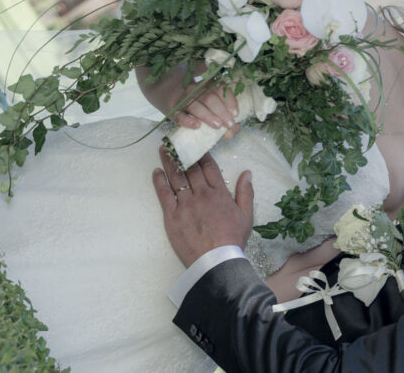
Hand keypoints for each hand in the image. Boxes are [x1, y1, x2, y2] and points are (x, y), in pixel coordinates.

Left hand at [152, 147, 253, 266]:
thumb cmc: (232, 239)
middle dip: (184, 153)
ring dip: (169, 162)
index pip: (210, 167)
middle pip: (191, 169)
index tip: (197, 145)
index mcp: (219, 193)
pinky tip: (156, 172)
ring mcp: (185, 204)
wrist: (216, 261)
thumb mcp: (247, 215)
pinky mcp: (172, 216)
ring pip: (176, 177)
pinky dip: (159, 181)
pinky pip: (164, 194)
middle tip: (176, 142)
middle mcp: (202, 195)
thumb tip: (247, 173)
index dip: (203, 154)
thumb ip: (246, 192)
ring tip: (163, 150)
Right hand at [174, 81, 240, 139]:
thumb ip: (225, 112)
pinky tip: (197, 126)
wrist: (170, 94)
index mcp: (207, 84)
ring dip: (208, 116)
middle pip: (209, 98)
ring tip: (218, 126)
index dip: (230, 101)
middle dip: (222, 112)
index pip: (221, 88)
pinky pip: (179, 115)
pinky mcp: (173, 111)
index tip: (236, 113)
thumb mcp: (212, 99)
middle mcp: (195, 89)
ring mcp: (182, 99)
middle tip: (230, 124)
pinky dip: (188, 121)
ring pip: (195, 105)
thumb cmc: (199, 101)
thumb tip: (235, 128)